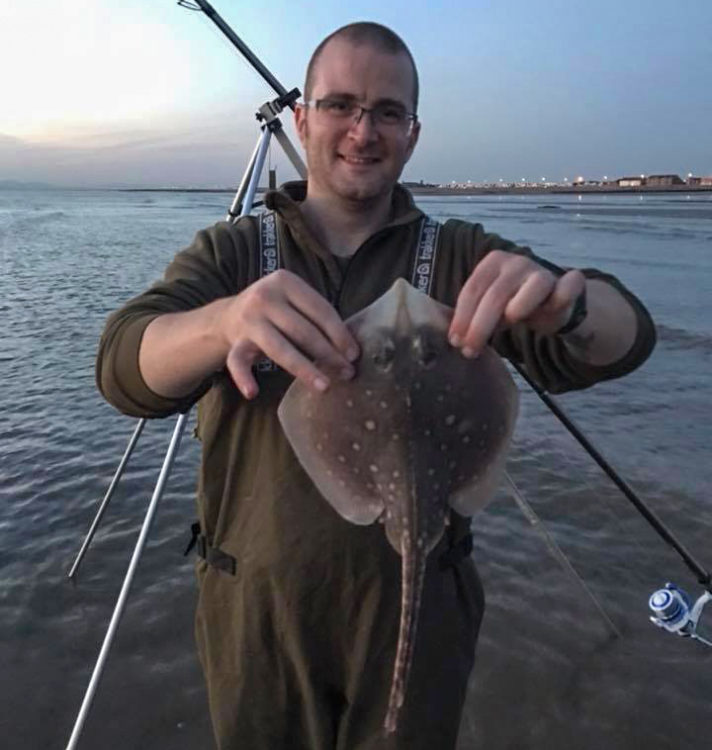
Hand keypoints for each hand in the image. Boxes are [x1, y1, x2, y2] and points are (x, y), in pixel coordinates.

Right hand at [221, 270, 359, 398]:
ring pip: (279, 348)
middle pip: (303, 330)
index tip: (354, 355)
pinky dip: (243, 378)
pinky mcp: (235, 342)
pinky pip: (238, 362)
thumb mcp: (294, 301)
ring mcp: (248, 320)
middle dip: (328, 354)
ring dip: (304, 369)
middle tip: (347, 373)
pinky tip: (253, 392)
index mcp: (285, 281)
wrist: (229, 315)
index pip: (320, 309)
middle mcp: (264, 297)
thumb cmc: (276, 310)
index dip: (340, 334)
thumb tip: (350, 349)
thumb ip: (317, 316)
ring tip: (324, 387)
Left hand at [448, 250, 585, 357]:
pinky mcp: (570, 283)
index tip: (455, 341)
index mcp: (493, 263)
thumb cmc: (511, 305)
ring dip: (518, 308)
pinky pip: (570, 286)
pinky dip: (563, 295)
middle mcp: (517, 262)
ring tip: (508, 325)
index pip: (473, 290)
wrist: (550, 305)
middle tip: (470, 350)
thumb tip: (453, 338)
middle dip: (480, 325)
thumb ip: (471, 317)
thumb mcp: (487, 310)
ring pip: (533, 287)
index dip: (462, 317)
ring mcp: (544, 271)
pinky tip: (552, 309)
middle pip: (496, 293)